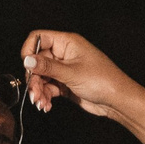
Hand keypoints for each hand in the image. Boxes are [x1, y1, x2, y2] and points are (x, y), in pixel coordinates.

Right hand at [19, 30, 141, 121]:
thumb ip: (47, 67)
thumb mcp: (71, 73)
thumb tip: (27, 60)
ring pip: (42, 76)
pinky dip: (45, 96)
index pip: (39, 38)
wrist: (117, 101)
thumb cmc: (102, 81)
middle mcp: (65, 54)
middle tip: (34, 93)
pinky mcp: (66, 83)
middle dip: (34, 78)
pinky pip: (49, 87)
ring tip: (40, 103)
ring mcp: (65, 69)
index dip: (30, 50)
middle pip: (38, 61)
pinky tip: (46, 105)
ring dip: (38, 90)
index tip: (27, 66)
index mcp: (68, 43)